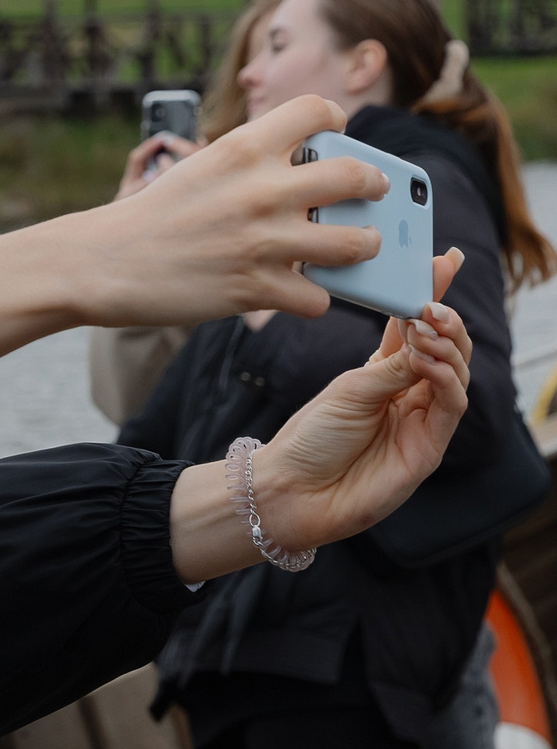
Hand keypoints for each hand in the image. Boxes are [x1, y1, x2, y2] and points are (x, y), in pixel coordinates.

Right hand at [0, 96, 387, 367]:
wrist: (99, 262)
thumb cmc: (151, 217)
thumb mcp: (200, 170)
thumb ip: (252, 165)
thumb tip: (311, 177)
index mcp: (243, 148)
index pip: (319, 110)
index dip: (335, 123)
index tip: (332, 139)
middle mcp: (261, 189)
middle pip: (357, 175)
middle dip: (373, 185)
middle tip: (367, 194)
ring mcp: (262, 241)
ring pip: (357, 242)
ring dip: (361, 247)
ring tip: (351, 248)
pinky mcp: (255, 289)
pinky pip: (318, 299)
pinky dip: (312, 299)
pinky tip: (296, 293)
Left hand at [168, 251, 472, 580]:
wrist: (291, 489)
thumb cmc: (311, 439)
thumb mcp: (350, 389)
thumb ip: (392, 362)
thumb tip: (427, 331)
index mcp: (385, 373)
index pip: (418, 329)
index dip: (432, 295)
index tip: (447, 260)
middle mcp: (410, 394)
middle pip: (447, 349)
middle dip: (446, 321)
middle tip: (434, 302)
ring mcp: (424, 421)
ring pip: (458, 374)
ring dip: (448, 347)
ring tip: (430, 328)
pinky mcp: (430, 448)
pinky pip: (452, 406)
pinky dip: (447, 379)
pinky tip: (431, 361)